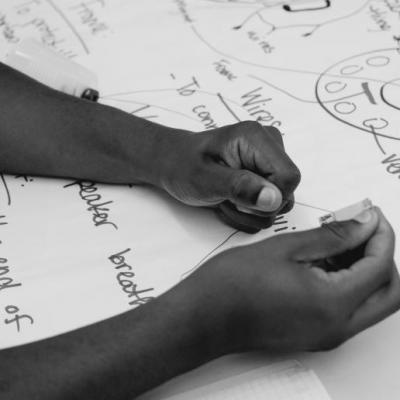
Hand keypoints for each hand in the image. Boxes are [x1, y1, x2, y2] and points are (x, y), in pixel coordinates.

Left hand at [161, 121, 300, 232]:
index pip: (289, 178)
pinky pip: (271, 205)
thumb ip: (240, 187)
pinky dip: (250, 211)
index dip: (268, 198)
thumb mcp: (205, 179)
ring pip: (279, 203)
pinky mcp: (266, 175)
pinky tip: (231, 201)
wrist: (174, 163)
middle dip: (256, 207)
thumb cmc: (183, 166)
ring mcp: (269, 161)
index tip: (239, 199)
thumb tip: (274, 199)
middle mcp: (269, 146)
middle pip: (286, 192)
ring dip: (250, 212)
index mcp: (256, 137)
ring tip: (226, 199)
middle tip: (227, 200)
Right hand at [188, 207, 399, 352]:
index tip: (371, 214)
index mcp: (333, 303)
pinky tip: (326, 260)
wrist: (205, 316)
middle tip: (364, 228)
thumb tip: (365, 224)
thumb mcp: (286, 248)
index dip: (382, 235)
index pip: (380, 266)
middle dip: (382, 255)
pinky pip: (349, 310)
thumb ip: (333, 236)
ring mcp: (328, 336)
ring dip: (365, 268)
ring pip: (371, 302)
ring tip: (339, 240)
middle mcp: (338, 327)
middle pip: (388, 292)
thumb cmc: (234, 282)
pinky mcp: (316, 335)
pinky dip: (349, 283)